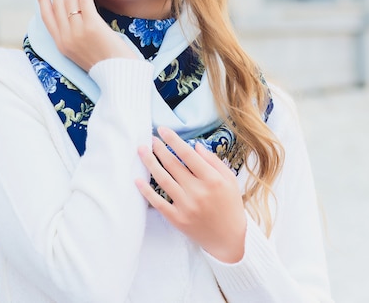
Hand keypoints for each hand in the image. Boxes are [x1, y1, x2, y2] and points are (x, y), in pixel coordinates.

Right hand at [36, 0, 138, 71]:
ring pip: (70, 1)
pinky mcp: (92, 26)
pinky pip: (84, 1)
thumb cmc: (106, 63)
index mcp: (61, 45)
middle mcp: (66, 37)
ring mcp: (77, 32)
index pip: (47, 18)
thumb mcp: (82, 52)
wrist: (118, 74)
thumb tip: (76, 17)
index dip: (42, 0)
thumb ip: (75, 37)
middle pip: (56, 6)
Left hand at [135, 127, 246, 262]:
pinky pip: (158, 203)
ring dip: (150, 162)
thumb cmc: (230, 205)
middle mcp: (198, 192)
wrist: (229, 239)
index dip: (173, 140)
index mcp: (212, 180)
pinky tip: (138, 180)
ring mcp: (186, 206)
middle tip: (150, 138)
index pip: (188, 154)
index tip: (163, 129)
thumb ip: (213, 161)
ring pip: (163, 179)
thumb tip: (195, 145)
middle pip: (173, 164)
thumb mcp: (229, 180)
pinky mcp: (178, 220)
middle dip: (159, 148)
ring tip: (142, 150)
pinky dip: (146, 191)